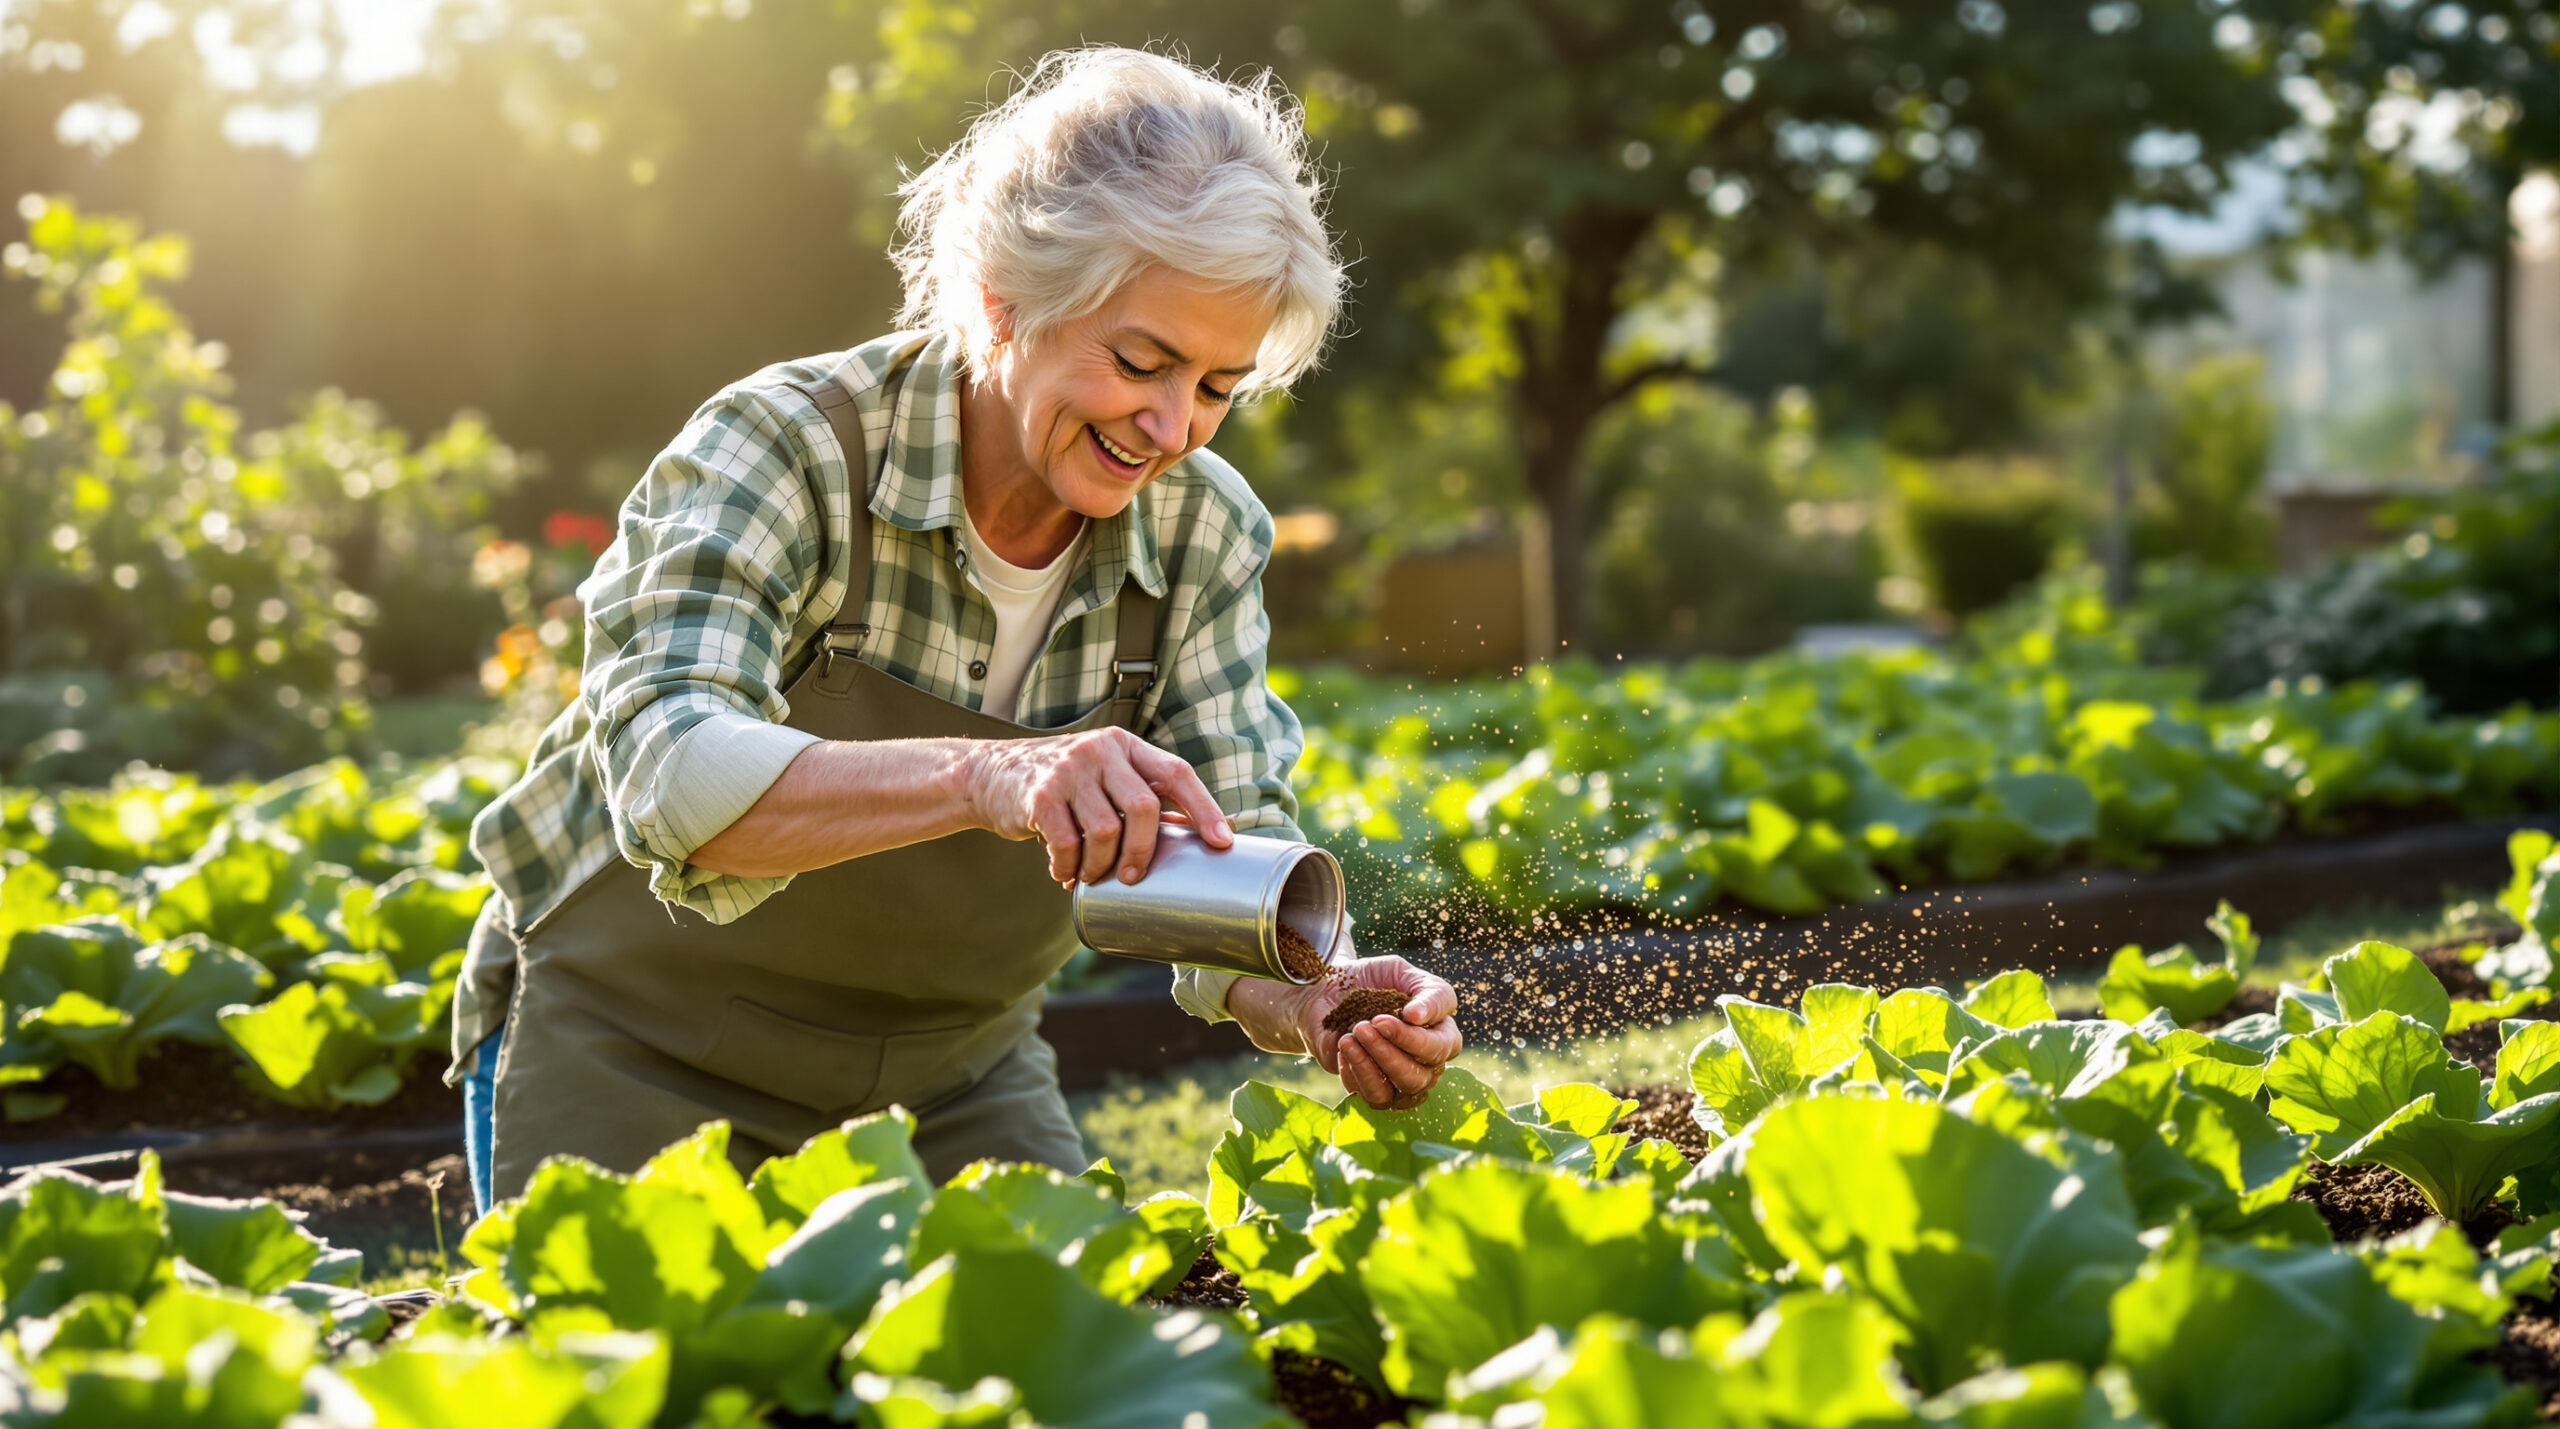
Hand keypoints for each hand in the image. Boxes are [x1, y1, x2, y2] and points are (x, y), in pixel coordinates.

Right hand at [962, 727, 1231, 885]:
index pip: (1176, 773)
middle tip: (1132, 876)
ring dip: (1101, 866)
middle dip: (1144, 851)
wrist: (988, 775)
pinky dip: (1069, 867)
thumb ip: (1137, 796)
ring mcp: (1069, 770)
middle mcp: (1100, 750)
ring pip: (1106, 831)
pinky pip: (1067, 844)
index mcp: (1125, 745)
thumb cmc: (1062, 786)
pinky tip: (1064, 872)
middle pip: (1143, 807)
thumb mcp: (1102, 776)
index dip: (1204, 808)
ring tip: (1091, 876)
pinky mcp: (1040, 795)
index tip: (1222, 842)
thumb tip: (1191, 841)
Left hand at [1227, 955, 1463, 1110]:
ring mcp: (1394, 1077)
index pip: (1444, 1047)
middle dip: (1392, 1052)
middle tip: (1366, 1025)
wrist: (1328, 985)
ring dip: (1374, 1064)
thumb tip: (1419, 1017)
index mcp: (1438, 1033)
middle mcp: (1421, 1061)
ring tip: (1352, 1035)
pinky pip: (1370, 1095)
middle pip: (1421, 1078)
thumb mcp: (1400, 971)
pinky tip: (1344, 1045)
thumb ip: (1425, 991)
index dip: (1420, 1037)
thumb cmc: (1371, 979)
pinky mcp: (1365, 1084)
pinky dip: (1356, 1071)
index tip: (1400, 1012)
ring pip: (1398, 1092)